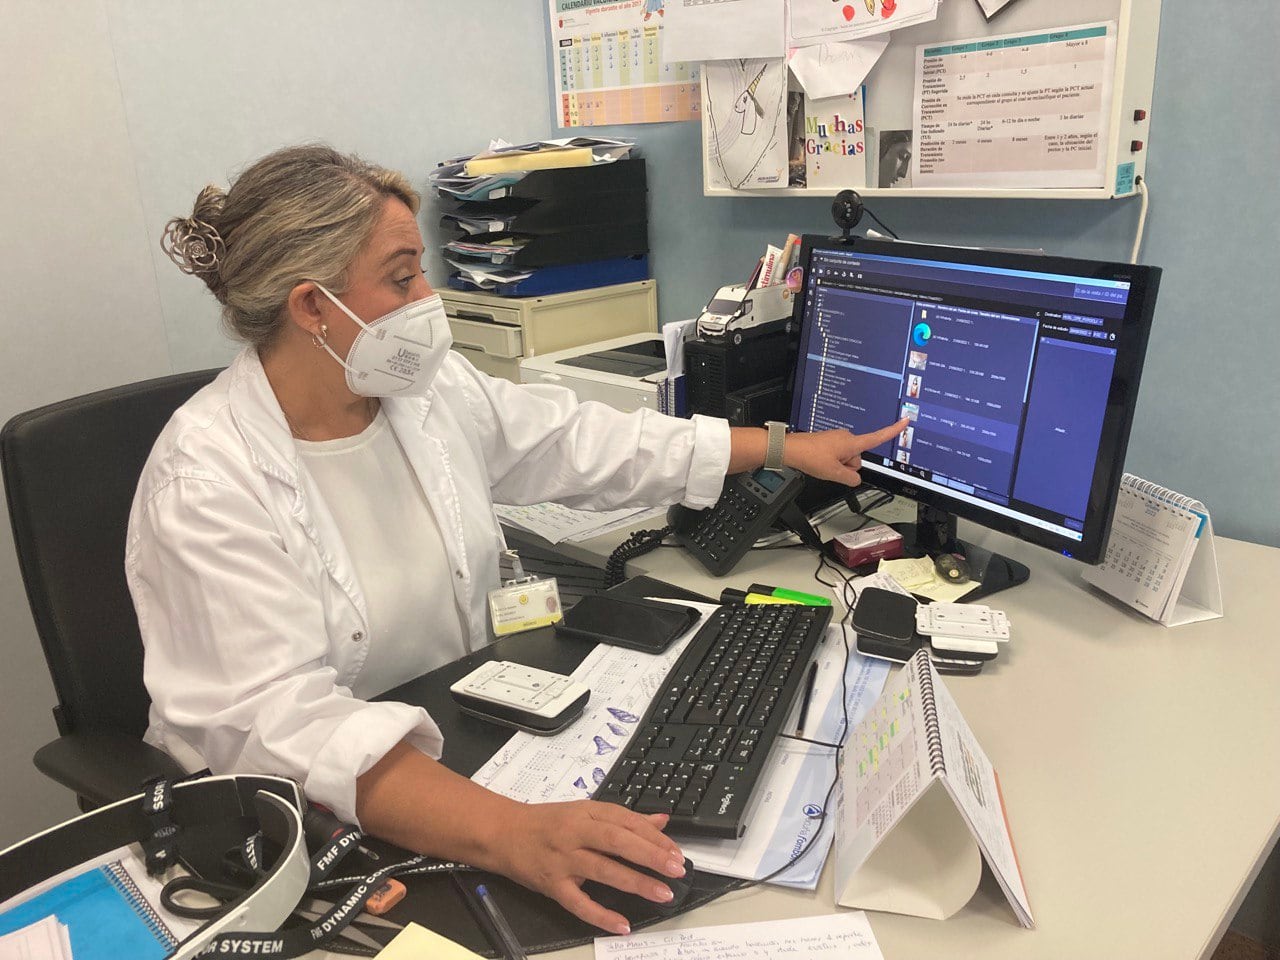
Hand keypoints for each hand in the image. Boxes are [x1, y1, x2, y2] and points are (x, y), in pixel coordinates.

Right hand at [491, 799, 685, 933]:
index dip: (654, 836)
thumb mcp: (585, 811)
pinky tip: (622, 924)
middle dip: (651, 855)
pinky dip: (601, 915)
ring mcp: (562, 859)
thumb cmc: (546, 822)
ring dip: (636, 883)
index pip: (626, 821)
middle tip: (676, 869)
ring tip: (662, 893)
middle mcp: (575, 832)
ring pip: (603, 870)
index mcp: (586, 811)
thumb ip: (623, 818)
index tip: (676, 852)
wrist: (501, 832)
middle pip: (618, 841)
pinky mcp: (551, 885)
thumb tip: (661, 820)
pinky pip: (578, 903)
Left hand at [783, 418, 909, 485]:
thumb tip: (856, 478)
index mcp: (852, 442)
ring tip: (823, 464)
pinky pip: (837, 455)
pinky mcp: (829, 441)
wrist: (790, 449)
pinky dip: (831, 462)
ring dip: (838, 465)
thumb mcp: (834, 474)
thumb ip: (851, 478)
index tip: (905, 421)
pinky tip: (819, 462)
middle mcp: (846, 437)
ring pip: (847, 458)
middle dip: (848, 466)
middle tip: (831, 467)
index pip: (878, 437)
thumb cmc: (810, 456)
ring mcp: (837, 439)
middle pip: (858, 458)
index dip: (893, 430)